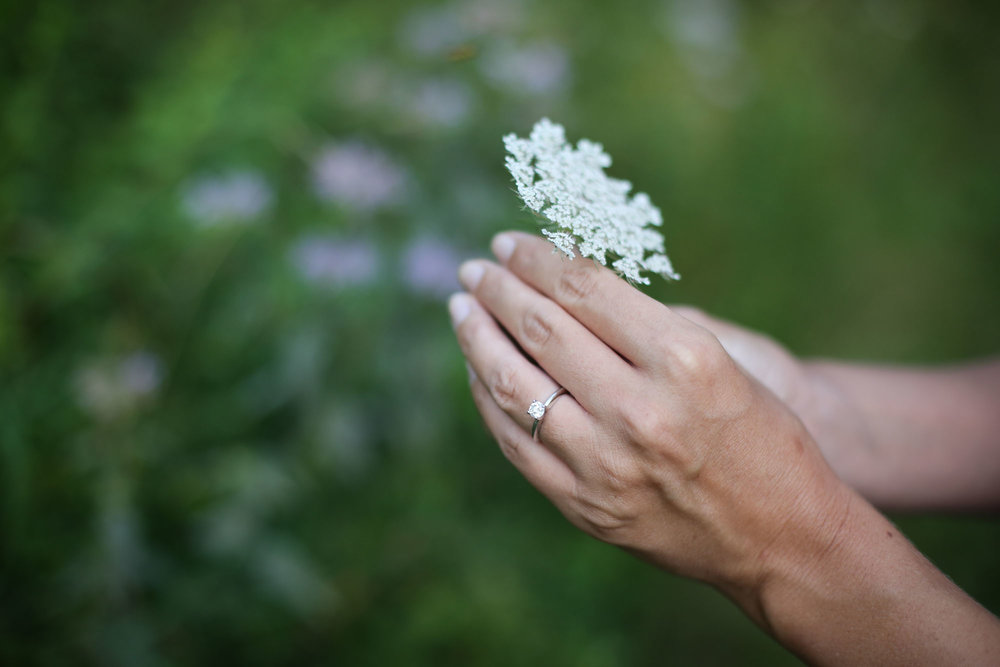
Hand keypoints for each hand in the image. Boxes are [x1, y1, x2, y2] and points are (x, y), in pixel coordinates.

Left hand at [449, 232, 853, 609]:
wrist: (784, 538)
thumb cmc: (763, 439)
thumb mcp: (723, 362)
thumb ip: (647, 328)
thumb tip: (568, 291)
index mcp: (684, 359)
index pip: (585, 288)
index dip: (536, 258)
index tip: (509, 243)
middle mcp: (639, 409)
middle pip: (542, 330)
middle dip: (498, 290)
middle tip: (473, 270)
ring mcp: (607, 463)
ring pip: (515, 386)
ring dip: (478, 340)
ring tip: (462, 312)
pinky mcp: (587, 505)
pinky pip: (517, 443)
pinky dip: (490, 400)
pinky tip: (480, 373)